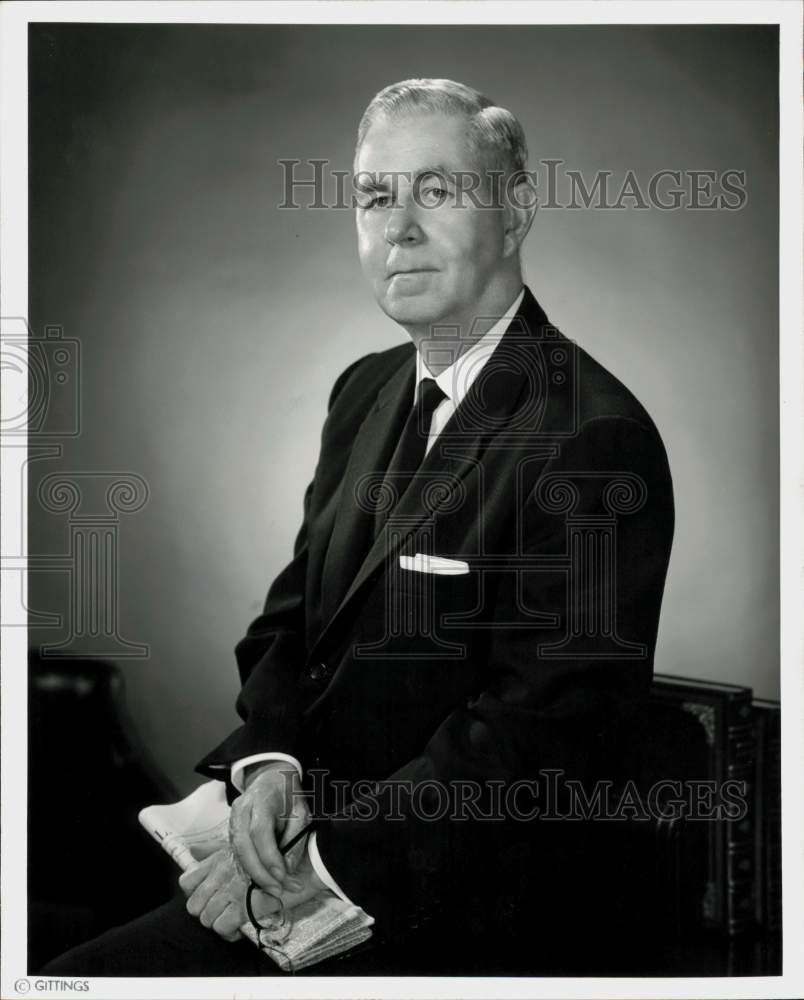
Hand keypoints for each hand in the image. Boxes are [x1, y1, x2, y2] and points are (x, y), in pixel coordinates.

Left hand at [179, 846, 279, 941]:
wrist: (306, 862)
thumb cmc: (280, 853)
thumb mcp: (247, 846)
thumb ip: (218, 849)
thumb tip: (195, 850)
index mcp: (220, 859)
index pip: (187, 882)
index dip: (195, 894)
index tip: (211, 898)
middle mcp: (222, 872)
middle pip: (194, 905)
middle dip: (207, 912)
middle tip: (224, 911)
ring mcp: (232, 889)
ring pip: (206, 919)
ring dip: (219, 922)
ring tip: (234, 920)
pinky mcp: (245, 905)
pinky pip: (222, 927)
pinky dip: (230, 932)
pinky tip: (241, 927)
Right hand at [228, 761, 309, 893]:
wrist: (270, 777)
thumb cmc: (288, 794)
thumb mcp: (301, 811)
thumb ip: (295, 838)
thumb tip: (288, 871)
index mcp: (260, 799)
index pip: (260, 832)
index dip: (270, 857)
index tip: (283, 877)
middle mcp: (241, 810)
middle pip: (244, 846)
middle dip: (260, 873)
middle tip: (278, 891)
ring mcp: (232, 820)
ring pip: (238, 853)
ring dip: (255, 875)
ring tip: (274, 889)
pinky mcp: (231, 830)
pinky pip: (237, 853)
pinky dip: (249, 869)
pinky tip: (263, 880)